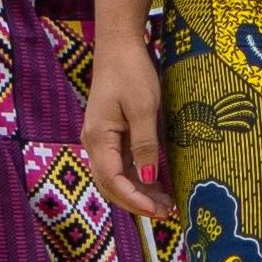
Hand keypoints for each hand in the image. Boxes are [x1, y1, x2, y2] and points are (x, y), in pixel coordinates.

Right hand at [83, 38, 170, 221]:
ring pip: (117, 179)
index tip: (158, 210)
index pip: (112, 180)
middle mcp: (95, 144)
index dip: (135, 199)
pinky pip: (122, 166)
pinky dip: (138, 180)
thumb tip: (147, 179)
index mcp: (98, 138)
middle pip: (111, 186)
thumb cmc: (131, 73)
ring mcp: (102, 142)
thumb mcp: (143, 107)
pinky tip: (158, 187)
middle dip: (137, 203)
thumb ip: (145, 144)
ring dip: (139, 194)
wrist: (120, 48)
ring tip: (166, 205)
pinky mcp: (112, 137)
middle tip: (167, 213)